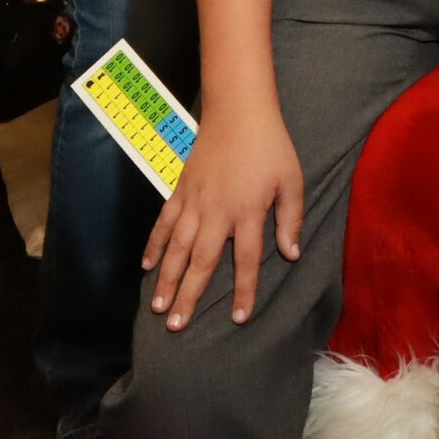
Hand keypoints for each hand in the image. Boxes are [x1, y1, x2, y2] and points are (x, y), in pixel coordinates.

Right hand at [143, 104, 301, 329]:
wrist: (239, 112)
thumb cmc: (271, 147)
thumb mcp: (292, 180)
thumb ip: (291, 218)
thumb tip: (292, 254)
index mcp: (248, 211)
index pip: (247, 260)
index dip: (245, 290)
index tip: (239, 318)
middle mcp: (217, 212)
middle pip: (202, 262)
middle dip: (189, 295)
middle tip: (176, 327)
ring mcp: (194, 202)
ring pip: (176, 248)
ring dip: (166, 278)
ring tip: (158, 307)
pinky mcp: (180, 190)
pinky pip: (164, 223)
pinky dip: (154, 244)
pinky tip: (147, 266)